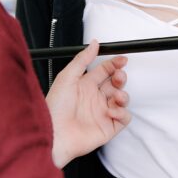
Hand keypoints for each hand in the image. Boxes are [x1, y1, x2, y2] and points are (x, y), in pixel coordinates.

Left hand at [46, 40, 129, 167]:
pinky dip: (122, 113)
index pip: (104, 71)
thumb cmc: (55, 108)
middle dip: (120, 78)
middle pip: (115, 84)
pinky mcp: (107, 127)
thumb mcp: (67, 77)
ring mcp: (101, 113)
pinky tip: (111, 111)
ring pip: (122, 100)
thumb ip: (82, 59)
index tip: (122, 59)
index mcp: (84, 86)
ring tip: (117, 97)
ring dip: (123, 96)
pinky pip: (124, 118)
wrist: (54, 134)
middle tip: (119, 77)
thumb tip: (94, 44)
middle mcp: (94, 98)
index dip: (114, 64)